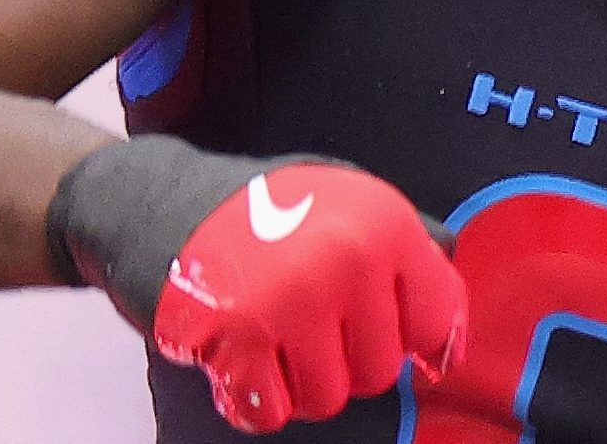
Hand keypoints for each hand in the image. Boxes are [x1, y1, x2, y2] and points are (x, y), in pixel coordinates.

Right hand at [47, 139, 464, 432]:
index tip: (399, 343)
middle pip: (379, 371)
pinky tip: (236, 359)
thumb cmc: (257, 205)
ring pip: (329, 398)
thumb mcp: (342, 194)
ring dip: (297, 382)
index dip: (419, 341)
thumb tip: (456, 279)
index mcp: (382, 222)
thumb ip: (404, 234)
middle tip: (301, 320)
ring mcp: (293, 297)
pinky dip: (253, 398)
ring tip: (268, 334)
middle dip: (342, 358)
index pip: (437, 318)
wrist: (149, 199)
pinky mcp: (238, 335)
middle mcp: (348, 257)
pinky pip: (272, 411)